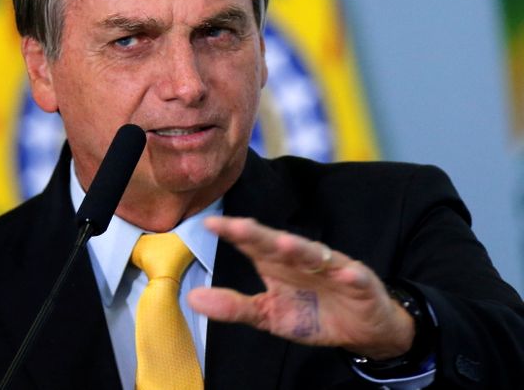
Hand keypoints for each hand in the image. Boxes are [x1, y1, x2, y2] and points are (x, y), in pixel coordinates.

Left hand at [187, 216, 413, 359]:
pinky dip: (350, 275)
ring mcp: (332, 269)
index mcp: (276, 263)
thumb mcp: (268, 314)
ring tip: (284, 243)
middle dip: (259, 234)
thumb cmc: (311, 314)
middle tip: (237, 226)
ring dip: (301, 249)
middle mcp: (301, 259)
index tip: (210, 224)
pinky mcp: (360, 283)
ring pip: (315, 255)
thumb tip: (192, 298)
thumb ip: (233, 306)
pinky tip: (346, 273)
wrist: (360, 329)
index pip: (252, 244)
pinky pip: (355, 278)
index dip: (233, 233)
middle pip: (278, 243)